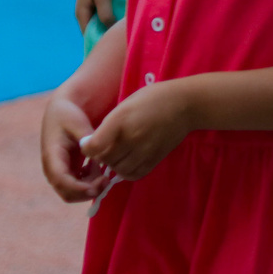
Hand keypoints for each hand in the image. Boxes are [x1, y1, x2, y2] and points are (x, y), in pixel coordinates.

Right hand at [39, 91, 107, 202]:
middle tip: (106, 180)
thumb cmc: (68, 115)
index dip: (78, 188)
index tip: (97, 186)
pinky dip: (91, 181)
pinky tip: (97, 166)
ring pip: (74, 193)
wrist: (60, 112)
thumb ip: (86, 138)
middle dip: (88, 192)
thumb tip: (96, 155)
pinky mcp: (68, 172)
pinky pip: (79, 186)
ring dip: (91, 186)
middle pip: (67, 193)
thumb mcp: (77, 122)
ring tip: (101, 168)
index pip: (61, 180)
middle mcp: (52, 169)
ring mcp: (59, 172)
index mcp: (51, 156)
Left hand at [77, 80, 195, 182]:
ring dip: (114, 164)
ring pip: (118, 169)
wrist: (185, 104)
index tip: (90, 142)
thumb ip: (109, 125)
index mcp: (121, 120)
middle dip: (101, 155)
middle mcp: (132, 138)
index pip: (93, 146)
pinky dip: (127, 171)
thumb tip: (94, 144)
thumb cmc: (152, 99)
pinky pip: (134, 174)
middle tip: (105, 147)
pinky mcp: (155, 159)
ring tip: (118, 154)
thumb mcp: (125, 104)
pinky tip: (129, 161)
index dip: (87, 147)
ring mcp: (145, 151)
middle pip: (104, 159)